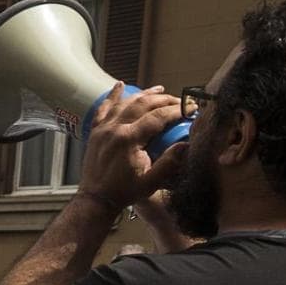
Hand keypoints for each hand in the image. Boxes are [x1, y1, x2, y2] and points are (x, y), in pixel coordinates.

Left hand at [73, 85, 189, 213]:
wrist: (96, 199)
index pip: (157, 117)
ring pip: (125, 103)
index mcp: (129, 139)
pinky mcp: (95, 132)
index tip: (190, 109)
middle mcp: (115, 129)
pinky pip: (103, 108)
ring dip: (143, 94)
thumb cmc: (124, 192)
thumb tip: (186, 144)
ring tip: (159, 90)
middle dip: (163, 100)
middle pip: (142, 105)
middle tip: (179, 100)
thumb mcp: (151, 181)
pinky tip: (119, 85)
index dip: (176, 110)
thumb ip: (169, 162)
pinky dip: (112, 96)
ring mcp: (103, 129)